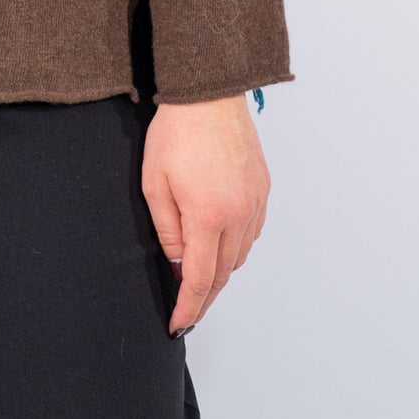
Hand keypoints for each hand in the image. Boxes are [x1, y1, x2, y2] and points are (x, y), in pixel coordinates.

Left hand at [141, 92, 270, 335]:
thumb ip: (167, 230)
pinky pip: (251, 233)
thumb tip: (178, 264)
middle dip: (205, 297)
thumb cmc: (175, 133)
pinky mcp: (263, 190)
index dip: (189, 307)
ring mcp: (255, 203)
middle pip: (224, 273)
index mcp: (209, 216)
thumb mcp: (155, 183)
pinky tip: (220, 245)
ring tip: (199, 278)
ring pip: (240, 256)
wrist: (208, 95)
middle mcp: (239, 215)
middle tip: (187, 311)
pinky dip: (236, 247)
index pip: (200, 278)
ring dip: (220, 271)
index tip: (178, 324)